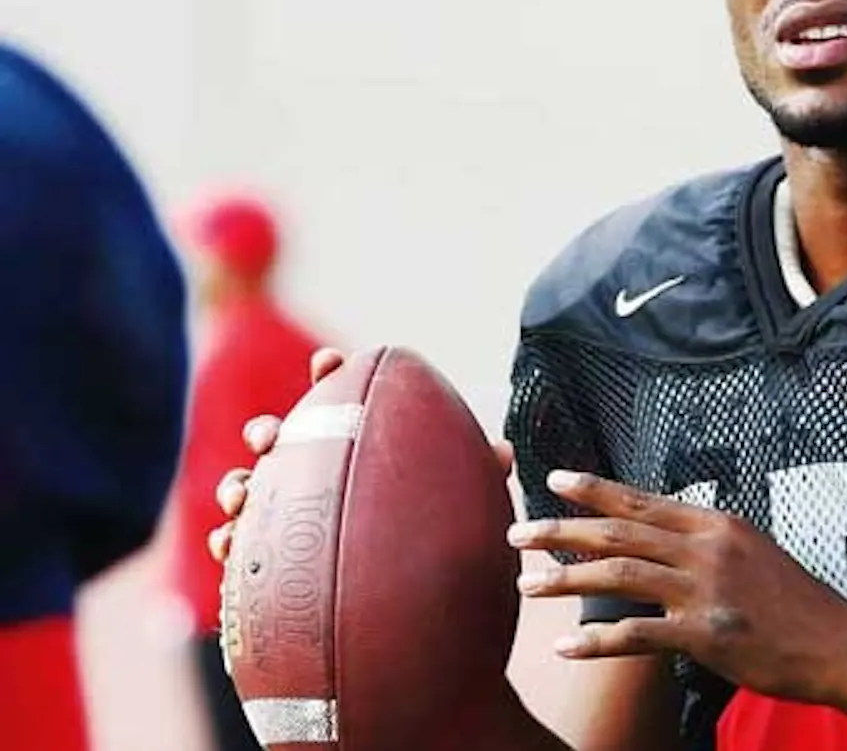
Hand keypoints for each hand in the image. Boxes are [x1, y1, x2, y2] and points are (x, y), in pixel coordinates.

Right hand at [208, 346, 514, 562]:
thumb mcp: (459, 503)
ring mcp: (288, 516)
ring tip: (241, 494)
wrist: (407, 605)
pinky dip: (227, 542)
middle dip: (269, 430)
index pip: (340, 399)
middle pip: (282, 440)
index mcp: (357, 447)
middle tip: (272, 436)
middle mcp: (316, 476)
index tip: (330, 359)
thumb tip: (502, 453)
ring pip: (250, 491)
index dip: (329, 373)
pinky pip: (239, 550)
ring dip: (239, 486)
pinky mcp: (271, 560)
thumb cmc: (432, 536)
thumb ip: (475, 475)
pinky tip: (228, 544)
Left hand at [507, 470, 846, 706]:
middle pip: (619, 533)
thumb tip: (664, 534)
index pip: (642, 501)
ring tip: (527, 586)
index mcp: (714, 523)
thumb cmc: (793, 601)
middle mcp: (705, 549)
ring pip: (620, 578)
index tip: (556, 480)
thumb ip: (705, 540)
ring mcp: (704, 591)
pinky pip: (638, 635)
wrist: (837, 642)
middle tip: (518, 532)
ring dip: (567, 580)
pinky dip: (598, 641)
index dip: (595, 490)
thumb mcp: (751, 549)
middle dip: (562, 531)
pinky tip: (566, 646)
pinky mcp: (705, 634)